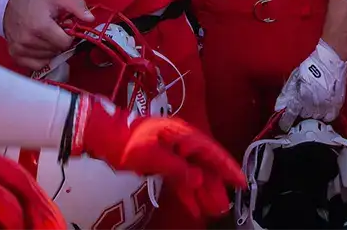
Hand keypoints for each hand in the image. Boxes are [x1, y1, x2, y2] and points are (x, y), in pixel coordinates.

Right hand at [2, 0, 92, 69]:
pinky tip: (39, 45)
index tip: (63, 27)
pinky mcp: (15, 55)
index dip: (68, 35)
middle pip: (56, 50)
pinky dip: (42, 57)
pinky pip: (37, 65)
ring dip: (51, 49)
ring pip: (48, 58)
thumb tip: (91, 19)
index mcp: (40, 26)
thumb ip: (77, 6)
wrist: (11, 3)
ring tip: (45, 34)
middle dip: (59, 41)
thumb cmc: (37, 0)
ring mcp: (20, 49)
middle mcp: (28, 40)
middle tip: (53, 29)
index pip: (65, 43)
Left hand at [74, 95, 244, 218]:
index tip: (240, 182)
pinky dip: (188, 193)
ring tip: (213, 211)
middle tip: (224, 206)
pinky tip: (194, 207)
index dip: (227, 167)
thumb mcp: (152, 156)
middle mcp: (181, 142)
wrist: (106, 136)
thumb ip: (177, 168)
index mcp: (182, 135)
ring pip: (194, 174)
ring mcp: (173, 152)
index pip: (211, 153)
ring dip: (203, 192)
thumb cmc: (127, 142)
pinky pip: (181, 178)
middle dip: (216, 187)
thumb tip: (199, 178)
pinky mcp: (164, 161)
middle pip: (205, 166)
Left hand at [274, 40, 346, 130]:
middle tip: (304, 103)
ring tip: (314, 102)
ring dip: (313, 112)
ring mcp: (325, 107)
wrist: (332, 61)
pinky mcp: (336, 106)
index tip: (284, 124)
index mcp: (301, 98)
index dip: (286, 121)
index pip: (290, 115)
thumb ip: (287, 93)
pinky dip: (325, 114)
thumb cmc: (312, 66)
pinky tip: (323, 107)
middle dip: (302, 111)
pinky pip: (329, 117)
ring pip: (316, 117)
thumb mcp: (296, 78)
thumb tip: (279, 107)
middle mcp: (313, 105)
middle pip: (304, 116)